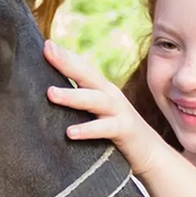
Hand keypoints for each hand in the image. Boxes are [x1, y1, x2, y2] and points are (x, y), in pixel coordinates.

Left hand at [43, 40, 170, 176]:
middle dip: (67, 62)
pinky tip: (69, 132)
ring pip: (94, 100)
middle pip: (87, 75)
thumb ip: (77, 101)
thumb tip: (47, 94)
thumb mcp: (96, 112)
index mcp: (100, 89)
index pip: (81, 67)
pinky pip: (104, 129)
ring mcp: (118, 111)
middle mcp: (109, 95)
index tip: (45, 44)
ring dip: (72, 96)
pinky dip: (88, 129)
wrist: (150, 152)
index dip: (65, 55)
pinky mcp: (124, 130)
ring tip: (50, 93)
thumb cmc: (115, 131)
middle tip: (47, 51)